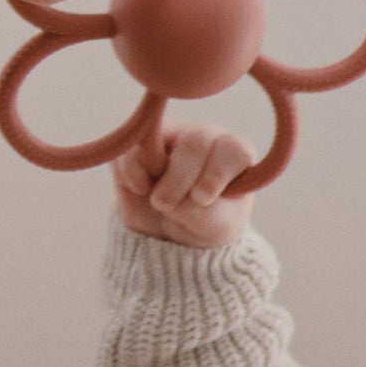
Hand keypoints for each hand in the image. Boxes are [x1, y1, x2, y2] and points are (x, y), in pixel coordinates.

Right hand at [112, 122, 257, 248]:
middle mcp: (204, 137)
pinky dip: (133, 175)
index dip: (216, 174)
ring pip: (160, 140)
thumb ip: (200, 213)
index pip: (234, 151)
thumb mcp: (215, 226)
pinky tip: (142, 189)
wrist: (172, 230)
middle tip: (168, 206)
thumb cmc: (205, 221)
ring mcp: (170, 135)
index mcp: (234, 154)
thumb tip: (161, 198)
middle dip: (181, 180)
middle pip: (195, 144)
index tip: (203, 198)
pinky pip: (131, 150)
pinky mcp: (138, 144)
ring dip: (156, 178)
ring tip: (160, 202)